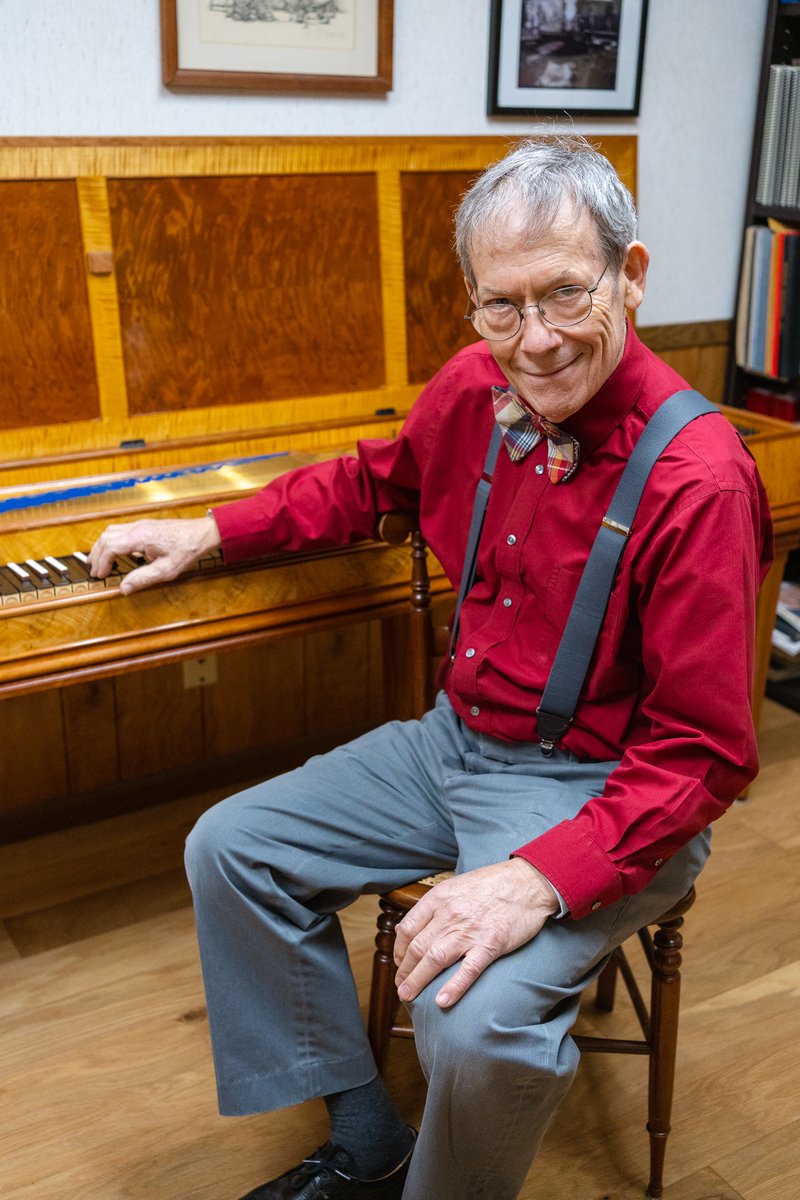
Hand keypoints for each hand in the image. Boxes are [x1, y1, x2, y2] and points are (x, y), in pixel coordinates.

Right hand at [87, 515, 220, 595]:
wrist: (202, 533)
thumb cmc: (187, 549)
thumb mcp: (166, 570)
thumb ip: (143, 578)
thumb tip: (124, 588)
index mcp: (140, 537)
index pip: (110, 547)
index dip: (102, 562)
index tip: (100, 576)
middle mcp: (137, 527)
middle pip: (106, 537)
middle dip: (97, 555)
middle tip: (95, 571)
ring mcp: (141, 524)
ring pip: (111, 531)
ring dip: (102, 546)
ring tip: (98, 562)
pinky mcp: (145, 525)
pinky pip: (120, 530)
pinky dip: (111, 541)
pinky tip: (114, 552)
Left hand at [394, 858, 559, 1008]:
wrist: (528, 882)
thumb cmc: (493, 883)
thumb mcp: (457, 885)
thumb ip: (434, 905)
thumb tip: (410, 927)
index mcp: (440, 897)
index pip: (408, 927)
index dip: (399, 949)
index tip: (399, 961)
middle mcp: (450, 914)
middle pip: (418, 947)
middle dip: (405, 971)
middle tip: (401, 986)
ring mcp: (470, 930)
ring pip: (435, 959)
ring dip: (418, 981)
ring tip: (408, 995)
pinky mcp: (491, 944)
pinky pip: (468, 970)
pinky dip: (453, 987)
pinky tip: (441, 1001)